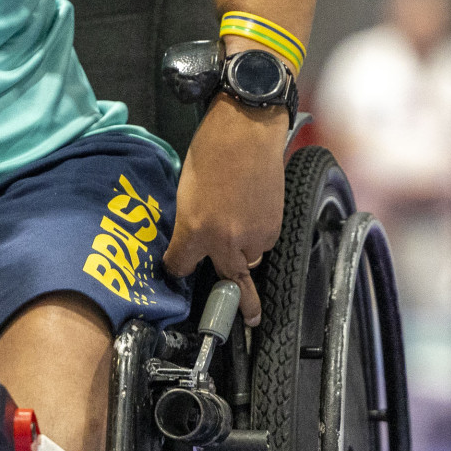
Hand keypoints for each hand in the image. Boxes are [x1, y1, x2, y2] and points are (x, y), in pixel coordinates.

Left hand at [164, 99, 288, 325]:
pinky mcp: (274, 226)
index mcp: (194, 231)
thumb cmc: (209, 153)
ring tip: (237, 223)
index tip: (178, 268)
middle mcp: (225, 241)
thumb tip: (192, 238)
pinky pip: (263, 242)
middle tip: (248, 320)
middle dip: (240, 302)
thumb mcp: (184, 191)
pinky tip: (250, 211)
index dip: (177, 266)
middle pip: (230, 279)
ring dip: (243, 252)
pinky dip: (257, 235)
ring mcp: (253, 235)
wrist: (246, 131)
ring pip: (249, 259)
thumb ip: (189, 222)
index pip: (180, 266)